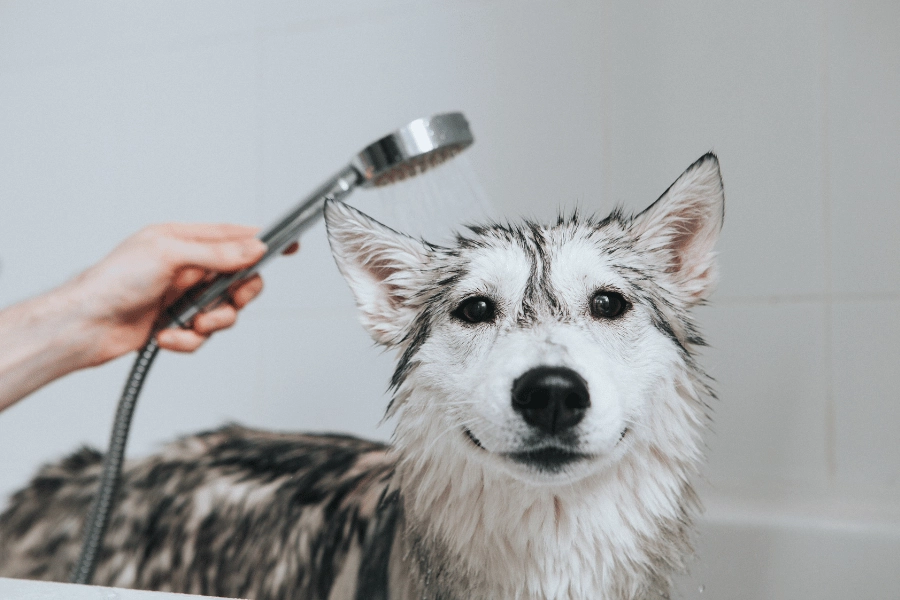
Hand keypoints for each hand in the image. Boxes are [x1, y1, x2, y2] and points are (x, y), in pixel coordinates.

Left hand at [66, 223, 277, 361]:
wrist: (85, 326)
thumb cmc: (113, 282)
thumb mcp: (170, 255)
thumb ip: (217, 253)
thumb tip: (253, 248)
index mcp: (184, 240)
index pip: (235, 237)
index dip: (264, 242)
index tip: (291, 245)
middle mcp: (187, 268)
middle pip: (239, 279)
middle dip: (239, 294)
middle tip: (229, 300)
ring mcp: (183, 297)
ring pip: (225, 311)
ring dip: (212, 321)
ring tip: (191, 323)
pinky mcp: (176, 324)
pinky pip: (202, 335)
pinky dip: (188, 338)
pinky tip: (167, 335)